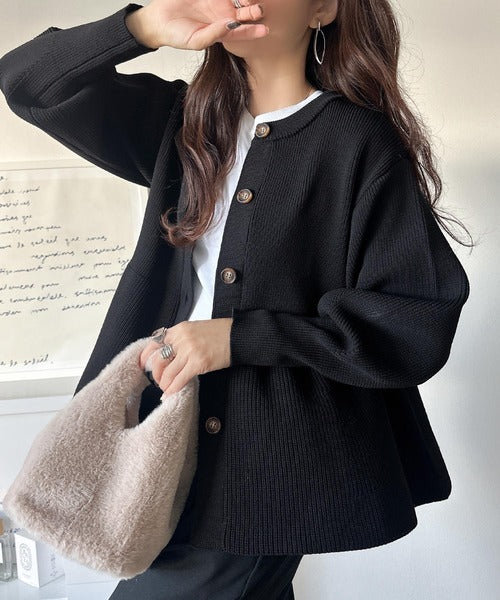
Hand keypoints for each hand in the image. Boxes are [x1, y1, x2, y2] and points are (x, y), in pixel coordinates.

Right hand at [128, 0, 268, 50]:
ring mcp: (217, 1)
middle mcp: (223, 15)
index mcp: (222, 31)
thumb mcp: (197, 41)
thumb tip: (230, 25)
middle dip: (253, 11)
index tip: (265, 30)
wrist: (159, 20)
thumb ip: (214, 35)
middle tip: (259, 9)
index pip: (242, 31)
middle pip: (243, 12)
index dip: (254, 31)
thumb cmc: (177, 35)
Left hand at [139, 318, 232, 394]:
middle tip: (158, 381)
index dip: (145, 356)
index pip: (154, 342)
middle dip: (156, 374)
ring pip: (167, 372)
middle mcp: (181, 338)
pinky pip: (180, 379)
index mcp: (179, 329)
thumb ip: (180, 338)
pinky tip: (170, 394)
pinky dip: (173, 389)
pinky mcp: (198, 363)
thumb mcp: (195, 329)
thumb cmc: (220, 333)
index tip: (142, 366)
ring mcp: (189, 350)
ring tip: (166, 389)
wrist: (239, 336)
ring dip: (164, 384)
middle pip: (157, 360)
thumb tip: (168, 354)